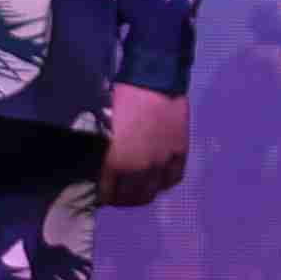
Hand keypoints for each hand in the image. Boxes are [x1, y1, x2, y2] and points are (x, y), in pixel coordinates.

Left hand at [100, 85, 191, 208]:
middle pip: (131, 198)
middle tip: (120, 192)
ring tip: (138, 188)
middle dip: (122, 199)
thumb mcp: (103, 128)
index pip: (108, 194)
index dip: (105, 195)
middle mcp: (139, 168)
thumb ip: (104, 152)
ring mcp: (162, 162)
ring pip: (152, 192)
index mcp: (116, 162)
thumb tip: (101, 166)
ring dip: (143, 194)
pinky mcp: (179, 153)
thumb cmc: (121, 99)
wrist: (152, 80)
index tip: (104, 192)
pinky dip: (164, 182)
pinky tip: (158, 178)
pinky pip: (173, 178)